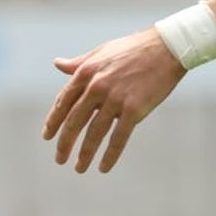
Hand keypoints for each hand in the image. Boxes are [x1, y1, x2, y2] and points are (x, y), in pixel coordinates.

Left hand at [42, 29, 184, 172]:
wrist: (168, 47)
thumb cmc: (135, 48)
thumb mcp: (102, 52)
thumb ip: (79, 63)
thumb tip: (57, 64)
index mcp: (86, 72)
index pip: (63, 102)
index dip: (54, 122)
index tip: (47, 137)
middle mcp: (97, 87)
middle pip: (74, 122)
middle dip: (64, 144)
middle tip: (60, 159)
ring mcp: (115, 99)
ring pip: (94, 133)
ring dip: (85, 154)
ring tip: (79, 168)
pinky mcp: (135, 109)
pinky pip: (119, 138)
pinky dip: (110, 155)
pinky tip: (103, 167)